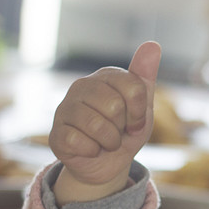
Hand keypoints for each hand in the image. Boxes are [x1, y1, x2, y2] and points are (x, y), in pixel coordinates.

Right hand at [50, 41, 161, 203]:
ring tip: (105, 142)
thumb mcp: (142, 107)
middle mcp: (82, 86)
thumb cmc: (125, 131)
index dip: (139, 112)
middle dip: (123, 128)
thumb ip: (145, 78)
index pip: (133, 88)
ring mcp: (65, 108)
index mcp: (105, 77)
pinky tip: (90, 149)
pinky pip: (80, 142)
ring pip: (97, 126)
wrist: (106, 163)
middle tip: (117, 132)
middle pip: (115, 106)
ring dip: (110, 142)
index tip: (136, 121)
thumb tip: (152, 44)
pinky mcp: (56, 132)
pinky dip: (93, 151)